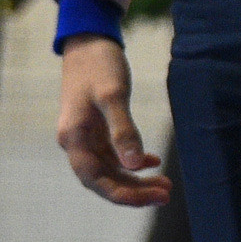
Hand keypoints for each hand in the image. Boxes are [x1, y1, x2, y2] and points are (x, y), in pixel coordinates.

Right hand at [55, 35, 170, 205]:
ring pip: (109, 169)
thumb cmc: (98, 66)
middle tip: (167, 194)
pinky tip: (152, 162)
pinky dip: (131, 162)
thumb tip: (133, 165)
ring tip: (164, 184)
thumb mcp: (113, 96)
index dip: (124, 194)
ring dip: (135, 179)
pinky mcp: (95, 128)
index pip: (96, 179)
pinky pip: (112, 155)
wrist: (87, 42)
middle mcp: (75, 142)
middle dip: (134, 190)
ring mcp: (85, 137)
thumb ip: (123, 131)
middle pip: (103, 179)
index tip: (153, 199)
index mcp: (74, 138)